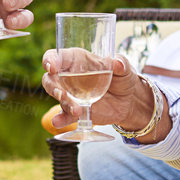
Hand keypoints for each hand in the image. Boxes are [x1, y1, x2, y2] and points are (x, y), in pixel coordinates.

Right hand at [41, 50, 163, 139]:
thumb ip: (121, 64)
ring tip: (76, 110)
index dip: (50, 60)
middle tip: (61, 94)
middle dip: (52, 86)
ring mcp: (70, 95)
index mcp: (77, 60)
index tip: (52, 67)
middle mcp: (69, 77)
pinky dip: (60, 119)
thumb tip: (117, 63)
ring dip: (64, 103)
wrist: (129, 101)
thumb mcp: (124, 68)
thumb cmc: (122, 78)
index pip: (57, 56)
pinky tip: (58, 122)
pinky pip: (64, 115)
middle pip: (50, 79)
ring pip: (57, 97)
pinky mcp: (75, 110)